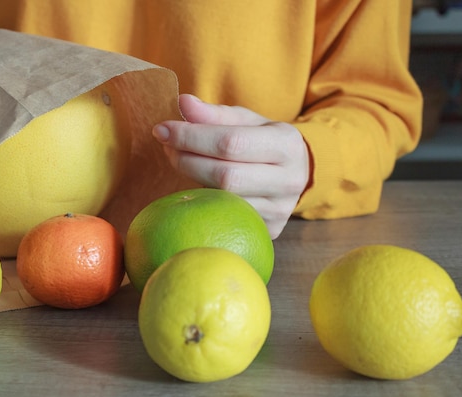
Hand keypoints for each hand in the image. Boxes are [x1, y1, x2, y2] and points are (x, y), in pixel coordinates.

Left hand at [152, 94, 310, 238]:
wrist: (299, 173)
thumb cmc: (265, 142)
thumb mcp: (246, 121)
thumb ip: (214, 114)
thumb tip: (183, 102)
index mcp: (287, 144)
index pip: (230, 142)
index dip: (191, 136)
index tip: (162, 130)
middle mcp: (289, 180)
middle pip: (225, 176)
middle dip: (187, 160)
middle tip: (167, 148)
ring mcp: (280, 210)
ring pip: (223, 200)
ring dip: (191, 181)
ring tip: (180, 162)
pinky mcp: (270, 229)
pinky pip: (227, 217)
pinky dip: (204, 201)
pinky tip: (195, 186)